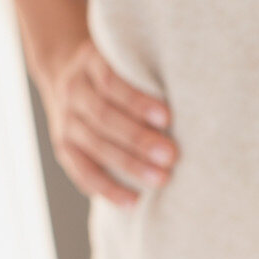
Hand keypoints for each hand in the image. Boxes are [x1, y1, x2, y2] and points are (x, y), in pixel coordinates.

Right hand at [37, 36, 177, 205]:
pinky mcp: (64, 147)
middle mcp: (74, 92)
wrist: (65, 73)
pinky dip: (107, 188)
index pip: (111, 82)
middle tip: (171, 156)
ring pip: (95, 145)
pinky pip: (83, 171)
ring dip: (129, 165)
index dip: (138, 102)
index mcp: (91, 64)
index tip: (167, 118)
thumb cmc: (118, 71)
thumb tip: (194, 96)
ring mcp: (66, 121)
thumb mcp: (125, 57)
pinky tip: (132, 201)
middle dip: (139, 139)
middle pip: (104, 117)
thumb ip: (147, 71)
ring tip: (160, 179)